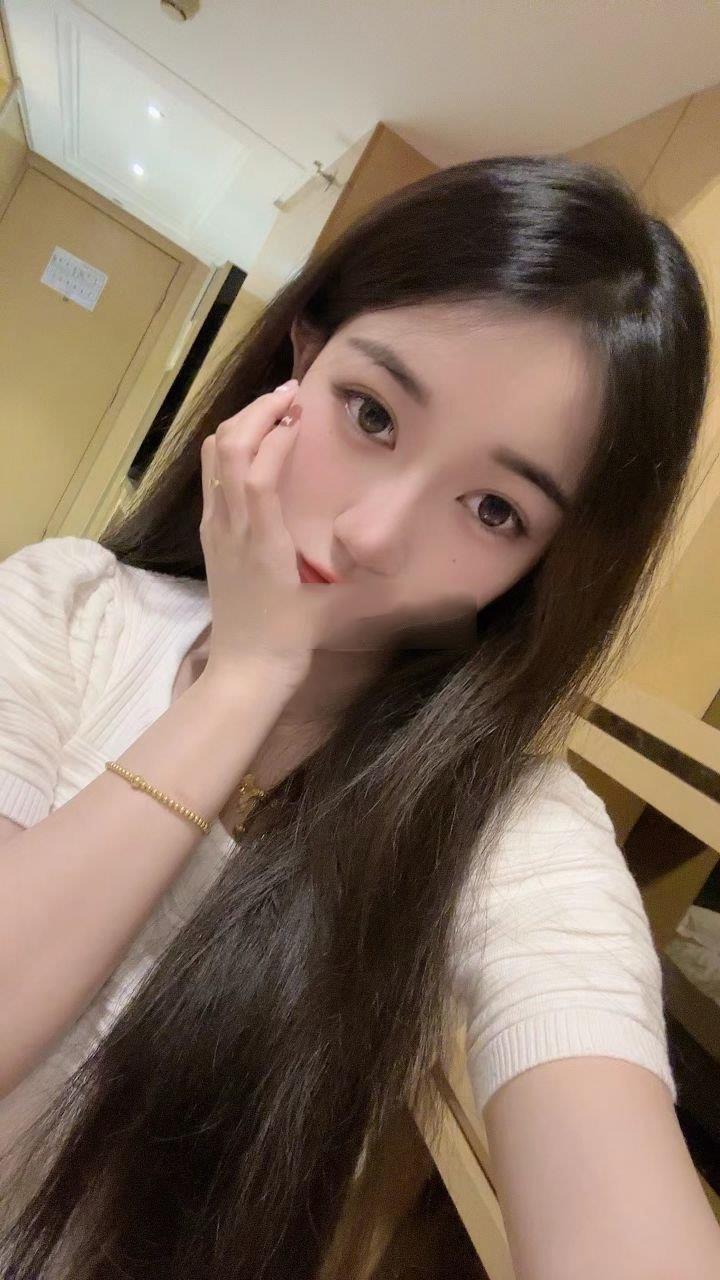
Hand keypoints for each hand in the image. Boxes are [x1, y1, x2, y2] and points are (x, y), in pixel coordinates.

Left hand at [199, 383, 383, 684]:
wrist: (244, 672)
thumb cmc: (289, 641)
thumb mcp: (333, 608)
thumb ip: (365, 576)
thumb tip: (402, 549)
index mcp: (262, 543)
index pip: (257, 472)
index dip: (278, 435)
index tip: (304, 413)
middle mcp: (230, 528)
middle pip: (227, 449)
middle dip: (256, 411)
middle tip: (291, 394)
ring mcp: (215, 529)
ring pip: (213, 456)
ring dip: (240, 424)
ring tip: (275, 410)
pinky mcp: (211, 536)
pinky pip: (212, 475)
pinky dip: (231, 447)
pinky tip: (258, 446)